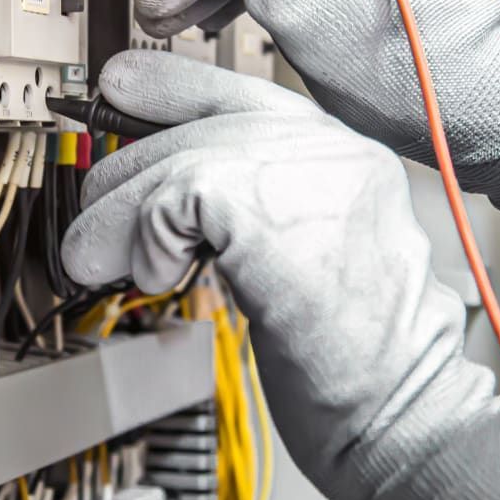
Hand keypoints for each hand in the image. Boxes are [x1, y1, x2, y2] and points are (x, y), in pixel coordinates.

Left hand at [63, 51, 499, 499]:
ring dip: (117, 220)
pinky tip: (160, 279)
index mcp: (344, 154)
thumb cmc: (361, 362)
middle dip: (126, 179)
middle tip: (94, 233)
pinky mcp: (267, 207)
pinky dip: (144, 241)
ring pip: (173, 162)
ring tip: (97, 263)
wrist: (405, 411)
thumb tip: (157, 195)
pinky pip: (168, 201)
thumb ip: (247, 207)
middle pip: (195, 125)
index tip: (118, 88)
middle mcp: (332, 148)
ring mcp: (307, 170)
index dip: (169, 88)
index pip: (242, 88)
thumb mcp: (303, 256)